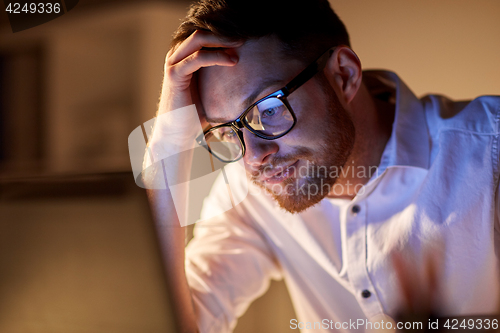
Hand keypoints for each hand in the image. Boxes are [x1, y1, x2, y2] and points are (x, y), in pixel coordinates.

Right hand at [146, 31, 242, 161]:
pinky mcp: (175, 75)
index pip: (203, 35)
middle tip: (244, 37)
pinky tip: (231, 61)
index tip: (243, 37)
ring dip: (221, 40)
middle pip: (201, 32)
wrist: (177, 133)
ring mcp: (174, 64)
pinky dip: (216, 56)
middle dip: (224, 32)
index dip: (222, 33)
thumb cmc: (194, 114)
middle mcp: (176, 56)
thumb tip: (242, 68)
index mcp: (184, 57)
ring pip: (198, 40)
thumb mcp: (209, 89)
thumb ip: (218, 75)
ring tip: (240, 45)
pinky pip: (197, 58)